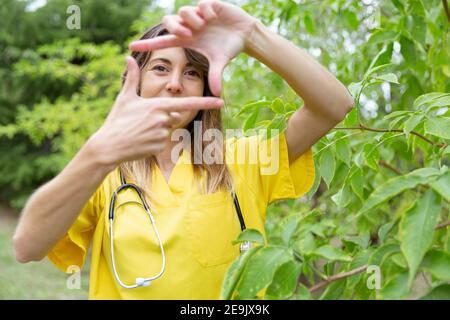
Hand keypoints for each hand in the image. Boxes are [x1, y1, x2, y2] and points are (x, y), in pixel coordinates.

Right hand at [88, 56, 223, 168]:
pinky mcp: (160, 146)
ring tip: (140, 131)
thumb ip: (133, 78)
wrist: (109, 145)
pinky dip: (155, 142)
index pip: (187, 103)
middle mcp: (163, 119)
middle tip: (143, 122)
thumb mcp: (125, 98)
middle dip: (163, 118)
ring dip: (158, 130)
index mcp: (158, 105)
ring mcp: (162, 134)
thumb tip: (128, 57)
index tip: (221, 101)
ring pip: (168, 130)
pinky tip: (141, 141)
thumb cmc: (117, 120)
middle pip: (174, 116)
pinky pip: (163, 142)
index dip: (206, 102)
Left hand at [129, 0, 257, 96]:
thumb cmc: (229, 48)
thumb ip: (215, 75)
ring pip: (183, 12)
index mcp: (187, 40)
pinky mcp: (208, 5)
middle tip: (187, 34)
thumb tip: (216, 94)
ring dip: (193, 20)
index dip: (148, 44)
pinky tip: (215, 18)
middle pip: (169, 21)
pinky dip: (206, 12)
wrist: (245, 34)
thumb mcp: (220, 62)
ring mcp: (197, 15)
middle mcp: (189, 26)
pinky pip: (200, 5)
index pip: (163, 42)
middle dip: (175, 27)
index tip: (131, 47)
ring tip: (205, 26)